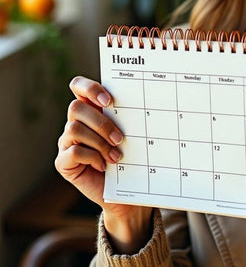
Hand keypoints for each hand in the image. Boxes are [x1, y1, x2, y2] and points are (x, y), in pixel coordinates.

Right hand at [55, 76, 151, 252]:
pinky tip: (104, 165)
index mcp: (91, 109)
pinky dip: (92, 157)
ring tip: (116, 155)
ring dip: (99, 142)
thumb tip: (149, 102)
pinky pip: (72, 152)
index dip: (90, 88)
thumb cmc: (130, 157)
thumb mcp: (132, 134)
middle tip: (120, 138)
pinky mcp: (63, 162)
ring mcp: (66, 142)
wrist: (125, 191)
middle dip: (101, 122)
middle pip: (75, 107)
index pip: (78, 86)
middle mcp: (75, 122)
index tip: (109, 101)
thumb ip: (129, 117)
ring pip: (74, 129)